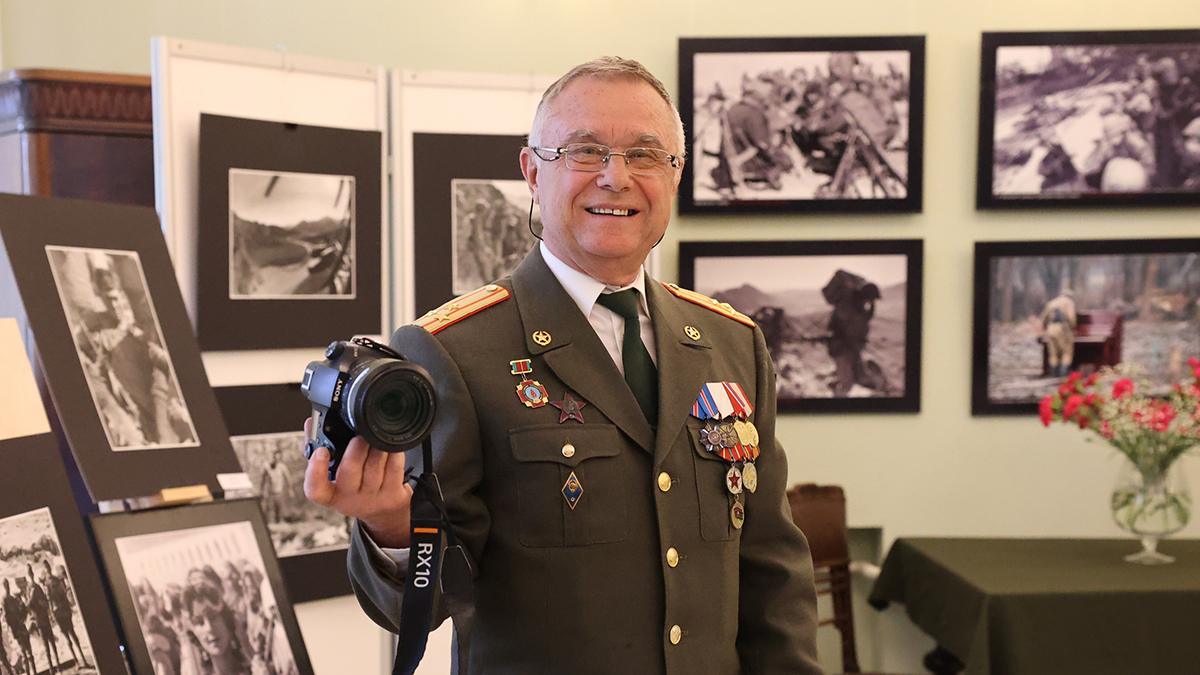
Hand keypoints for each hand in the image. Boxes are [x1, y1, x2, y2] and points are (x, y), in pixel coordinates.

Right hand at [303, 418, 413, 547]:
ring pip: (374, 466)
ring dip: (376, 447)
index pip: (315, 489)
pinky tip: (391, 446)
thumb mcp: (334, 472)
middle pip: (350, 470)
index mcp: (331, 494)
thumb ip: (319, 446)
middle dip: (356, 448)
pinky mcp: (393, 496)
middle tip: (359, 436)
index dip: (315, 470)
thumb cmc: (355, 484)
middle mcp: (350, 500)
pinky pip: (394, 468)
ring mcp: (373, 499)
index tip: (321, 452)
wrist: (383, 510)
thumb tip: (310, 422)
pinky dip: (393, 453)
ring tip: (376, 436)